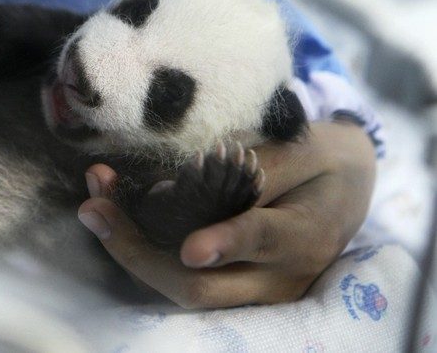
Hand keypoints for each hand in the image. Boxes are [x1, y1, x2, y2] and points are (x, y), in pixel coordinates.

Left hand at [78, 122, 375, 307]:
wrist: (346, 191)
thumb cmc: (324, 162)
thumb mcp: (309, 150)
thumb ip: (260, 170)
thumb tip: (192, 185)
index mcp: (304, 236)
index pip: (260, 241)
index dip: (226, 242)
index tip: (191, 248)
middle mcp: (275, 278)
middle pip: (199, 287)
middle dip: (139, 251)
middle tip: (96, 206)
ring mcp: (250, 291)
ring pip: (179, 290)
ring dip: (130, 250)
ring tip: (95, 202)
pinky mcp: (230, 287)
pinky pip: (178, 279)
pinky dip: (143, 251)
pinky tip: (115, 216)